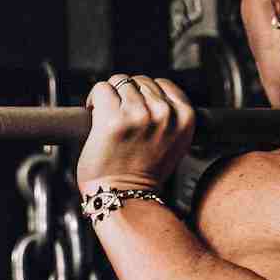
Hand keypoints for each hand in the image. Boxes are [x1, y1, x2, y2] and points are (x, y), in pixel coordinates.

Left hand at [79, 73, 196, 194]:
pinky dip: (94, 99)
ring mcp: (139, 115)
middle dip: (126, 95)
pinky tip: (94, 114)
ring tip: (107, 117)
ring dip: (110, 96)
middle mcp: (165, 114)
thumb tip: (149, 92)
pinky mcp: (114, 119)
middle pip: (139, 81)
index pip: (163, 84)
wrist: (124, 197)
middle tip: (118, 115)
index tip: (135, 107)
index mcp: (185, 117)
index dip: (145, 93)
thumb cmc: (144, 174)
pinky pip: (101, 89)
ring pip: (119, 81)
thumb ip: (169, 116)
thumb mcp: (173, 143)